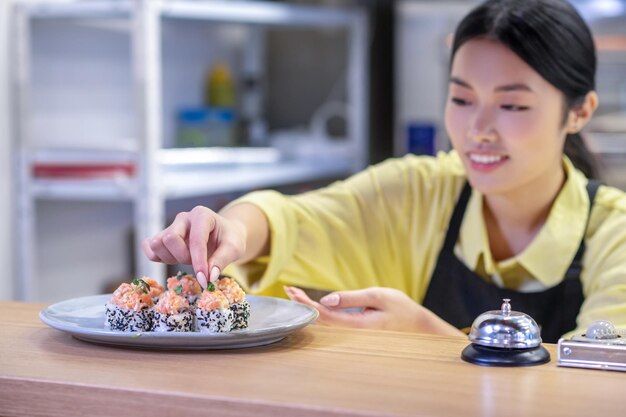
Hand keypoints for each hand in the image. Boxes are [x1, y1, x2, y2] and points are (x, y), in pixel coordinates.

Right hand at [142, 206, 246, 287]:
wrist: (225, 233)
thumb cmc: (230, 238)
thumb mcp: (235, 248)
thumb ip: (222, 260)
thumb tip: (209, 277)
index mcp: (202, 215)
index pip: (195, 239)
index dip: (199, 262)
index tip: (205, 279)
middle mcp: (184, 218)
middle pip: (170, 238)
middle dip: (183, 257)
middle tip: (197, 263)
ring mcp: (171, 226)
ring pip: (157, 243)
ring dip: (171, 258)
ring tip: (187, 259)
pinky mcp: (162, 236)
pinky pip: (149, 247)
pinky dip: (158, 257)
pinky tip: (174, 259)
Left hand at [284, 286, 463, 335]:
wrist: (421, 328)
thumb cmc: (402, 310)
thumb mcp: (378, 296)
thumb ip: (351, 299)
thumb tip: (326, 300)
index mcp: (357, 325)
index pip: (324, 315)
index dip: (306, 305)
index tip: (293, 292)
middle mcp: (353, 333)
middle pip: (321, 320)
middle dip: (304, 305)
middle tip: (288, 290)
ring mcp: (355, 333)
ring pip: (327, 322)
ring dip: (311, 308)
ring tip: (295, 295)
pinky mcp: (358, 330)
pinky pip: (335, 322)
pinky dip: (322, 312)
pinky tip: (314, 305)